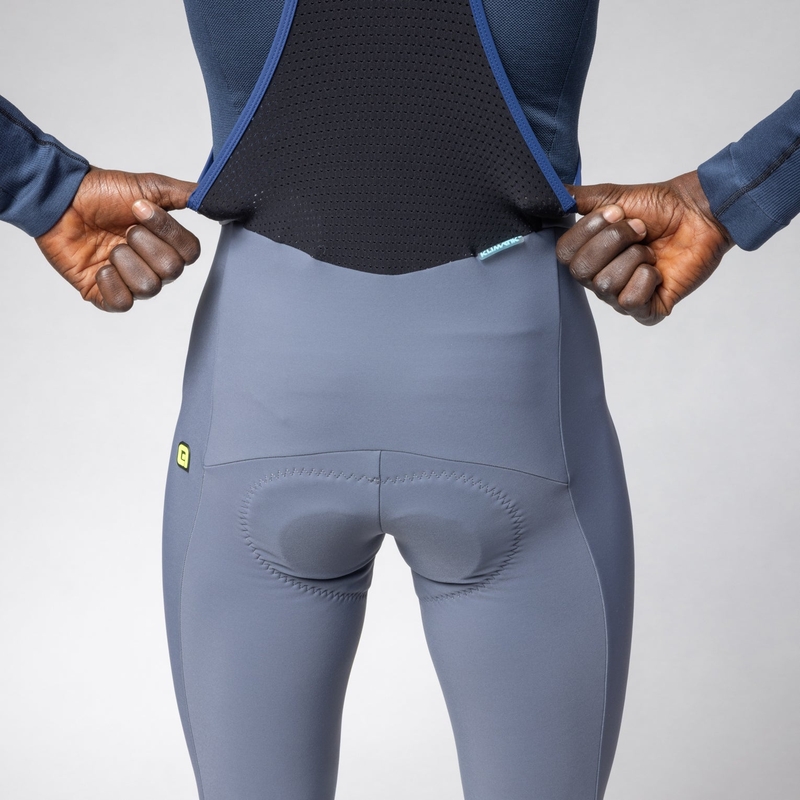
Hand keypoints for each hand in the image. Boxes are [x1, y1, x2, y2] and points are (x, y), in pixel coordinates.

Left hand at [35, 167, 200, 311]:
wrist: (59, 199)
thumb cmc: (101, 192)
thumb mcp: (149, 186)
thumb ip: (185, 194)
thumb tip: (212, 199)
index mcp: (167, 245)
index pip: (190, 253)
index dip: (167, 232)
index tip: (139, 208)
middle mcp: (152, 267)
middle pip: (172, 271)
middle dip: (144, 244)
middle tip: (123, 229)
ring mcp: (129, 282)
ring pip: (148, 287)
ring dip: (126, 260)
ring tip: (109, 246)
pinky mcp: (104, 295)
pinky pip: (123, 303)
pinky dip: (111, 281)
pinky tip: (99, 265)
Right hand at [555, 171, 733, 324]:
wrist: (700, 214)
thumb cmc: (660, 207)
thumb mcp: (612, 197)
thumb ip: (577, 199)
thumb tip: (550, 194)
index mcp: (587, 256)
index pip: (564, 254)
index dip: (589, 231)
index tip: (617, 213)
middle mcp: (599, 280)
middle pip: (581, 271)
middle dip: (614, 241)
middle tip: (639, 230)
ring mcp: (621, 298)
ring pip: (606, 285)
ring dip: (635, 257)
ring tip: (651, 250)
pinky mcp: (646, 311)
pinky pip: (630, 301)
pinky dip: (647, 278)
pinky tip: (658, 270)